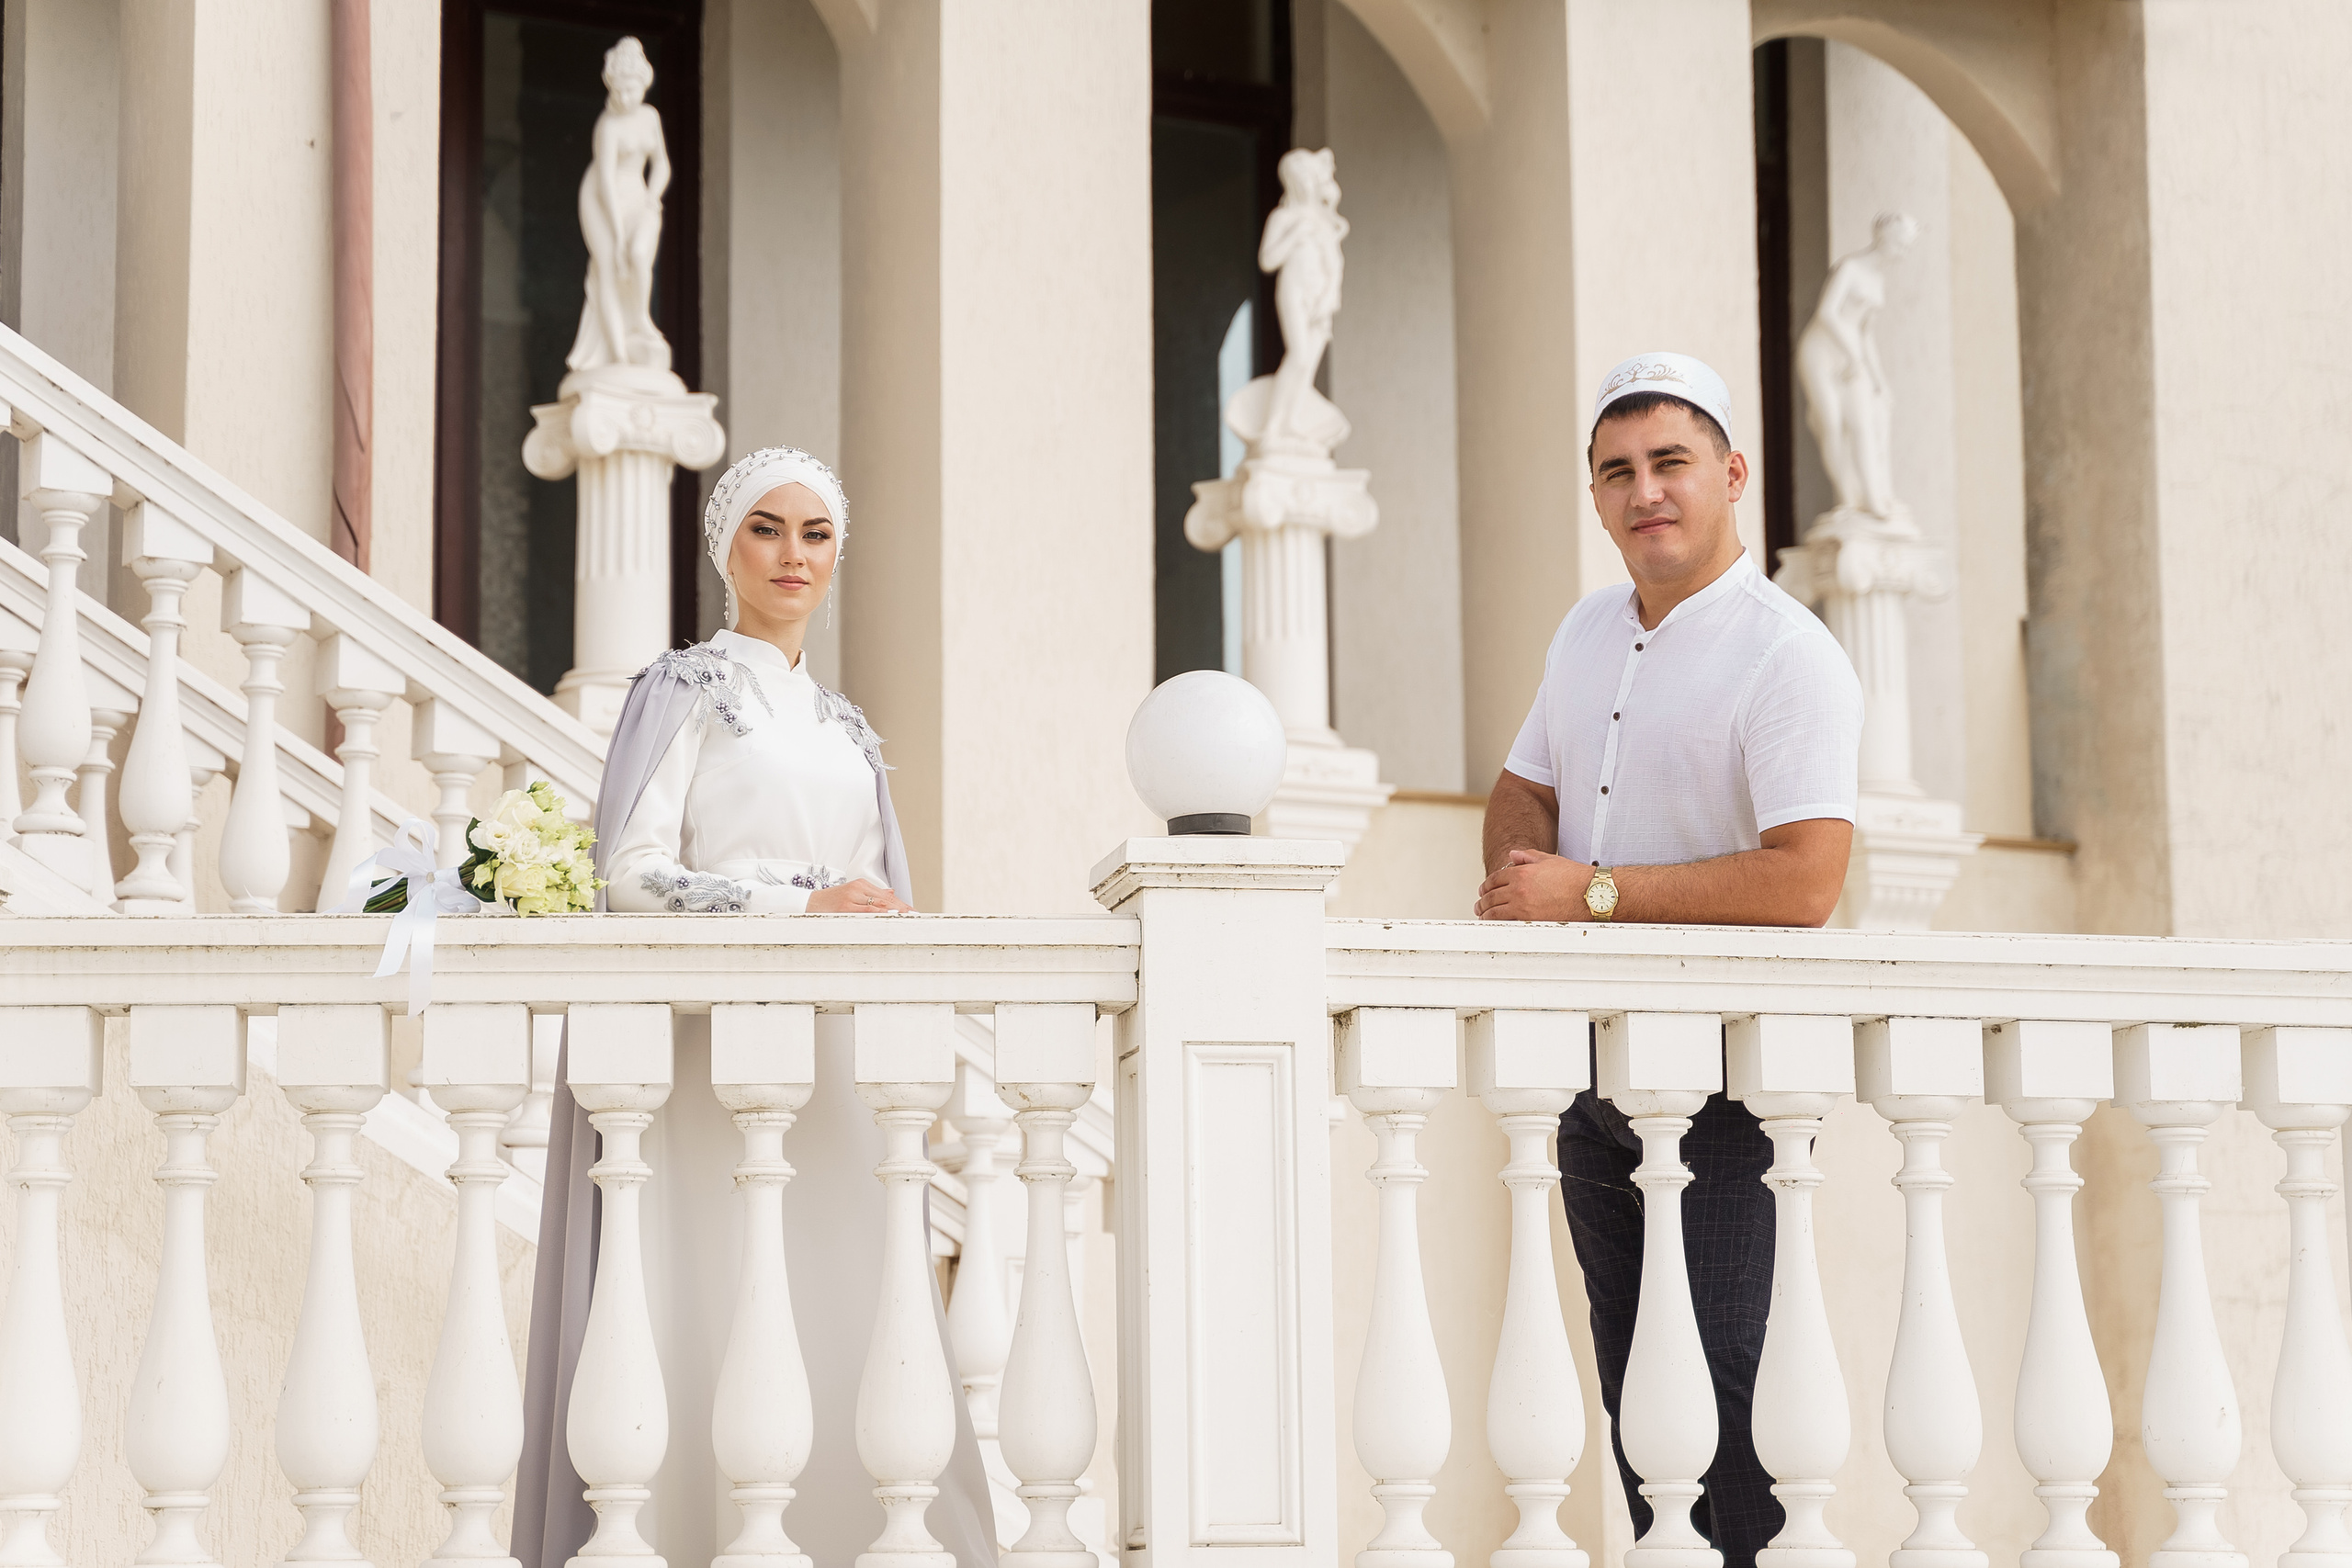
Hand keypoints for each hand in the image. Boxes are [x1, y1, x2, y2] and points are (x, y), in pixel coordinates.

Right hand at [805, 878, 912, 913]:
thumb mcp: (851, 894)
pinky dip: (880, 913)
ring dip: (895, 911)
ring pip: (879, 904)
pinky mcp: (845, 906)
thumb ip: (871, 895)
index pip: (886, 895)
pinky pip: (867, 910)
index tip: (913, 911)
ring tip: (908, 917)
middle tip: (916, 915)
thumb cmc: (829, 902)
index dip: (901, 903)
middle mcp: (858, 888)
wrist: (806, 903)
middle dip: (902, 908)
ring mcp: (852, 897)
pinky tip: (890, 917)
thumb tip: (891, 892)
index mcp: (861, 884)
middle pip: (886, 899)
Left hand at [1475, 849, 1593, 921]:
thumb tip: (1513, 855)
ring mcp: (1524, 907)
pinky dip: (1497, 924)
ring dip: (1485, 914)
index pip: (1495, 879)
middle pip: (1491, 896)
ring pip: (1494, 912)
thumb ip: (1527, 857)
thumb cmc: (1574, 877)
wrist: (1591, 894)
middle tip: (1479, 905)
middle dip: (1482, 901)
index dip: (1486, 885)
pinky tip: (1495, 925)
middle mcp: (1519, 890)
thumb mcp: (1549, 860)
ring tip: (1482, 915)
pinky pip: (1507, 924)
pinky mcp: (1531, 922)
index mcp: (1522, 873)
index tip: (1483, 890)